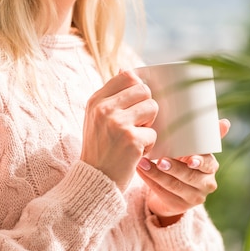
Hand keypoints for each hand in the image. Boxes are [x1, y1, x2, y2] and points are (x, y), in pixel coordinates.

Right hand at [80, 70, 157, 191]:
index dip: (138, 88)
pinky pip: (154, 133)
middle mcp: (104, 109)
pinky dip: (149, 145)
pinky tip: (135, 153)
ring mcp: (117, 123)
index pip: (127, 76)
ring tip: (136, 137)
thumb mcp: (96, 118)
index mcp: (96, 100)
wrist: (95, 181)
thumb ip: (111, 97)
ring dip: (149, 125)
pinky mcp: (131, 139)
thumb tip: (127, 69)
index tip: (136, 103)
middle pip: (144, 90)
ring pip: (152, 108)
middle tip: (137, 124)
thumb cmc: (100, 149)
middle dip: (146, 107)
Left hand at [137, 119, 230, 225]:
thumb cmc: (185, 162)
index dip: (198, 161)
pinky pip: (162, 193)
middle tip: (160, 160)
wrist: (177, 190)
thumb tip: (226, 122)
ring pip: (174, 186)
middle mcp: (206, 184)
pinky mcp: (178, 206)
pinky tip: (141, 171)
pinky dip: (150, 181)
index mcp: (211, 167)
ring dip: (156, 173)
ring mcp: (194, 198)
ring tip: (143, 163)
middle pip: (189, 176)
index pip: (207, 164)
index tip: (189, 158)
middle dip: (174, 168)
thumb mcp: (196, 151)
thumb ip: (208, 138)